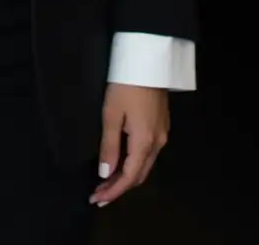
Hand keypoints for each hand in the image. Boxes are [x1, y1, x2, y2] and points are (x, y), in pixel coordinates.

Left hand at [90, 84, 168, 206]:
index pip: (129, 177)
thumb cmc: (125, 85)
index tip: (96, 200)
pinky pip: (148, 153)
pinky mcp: (161, 124)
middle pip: (139, 175)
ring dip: (126, 176)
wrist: (148, 60)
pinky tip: (121, 162)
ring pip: (144, 164)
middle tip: (98, 193)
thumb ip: (109, 146)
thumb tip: (105, 174)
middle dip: (119, 187)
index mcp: (145, 143)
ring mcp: (162, 133)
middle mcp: (158, 143)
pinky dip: (134, 163)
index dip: (113, 191)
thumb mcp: (111, 114)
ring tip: (106, 181)